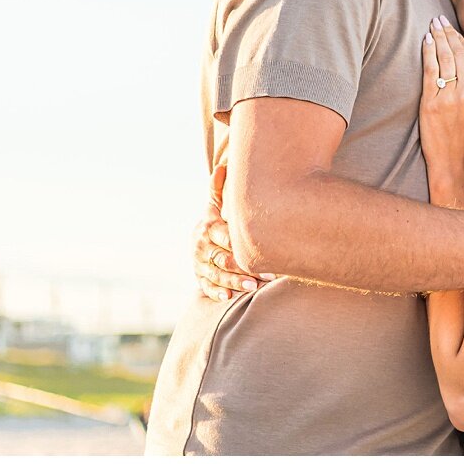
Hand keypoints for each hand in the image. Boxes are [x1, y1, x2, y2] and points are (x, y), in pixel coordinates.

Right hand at [194, 164, 271, 300]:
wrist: (201, 239)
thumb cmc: (217, 220)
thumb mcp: (216, 205)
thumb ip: (219, 189)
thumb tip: (222, 167)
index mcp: (207, 228)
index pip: (224, 237)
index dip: (241, 246)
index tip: (261, 253)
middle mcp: (201, 247)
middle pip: (222, 259)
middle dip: (242, 268)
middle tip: (264, 276)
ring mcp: (199, 264)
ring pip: (216, 275)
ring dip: (234, 282)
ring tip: (253, 287)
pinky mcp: (199, 278)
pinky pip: (206, 287)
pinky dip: (216, 292)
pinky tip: (229, 297)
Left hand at [419, 16, 463, 181]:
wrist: (455, 166)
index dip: (462, 42)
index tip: (454, 30)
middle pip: (459, 55)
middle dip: (449, 33)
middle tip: (440, 18)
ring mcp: (451, 97)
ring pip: (446, 59)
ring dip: (439, 38)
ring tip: (433, 24)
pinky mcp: (432, 103)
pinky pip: (431, 71)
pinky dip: (429, 53)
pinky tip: (426, 41)